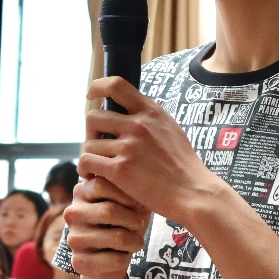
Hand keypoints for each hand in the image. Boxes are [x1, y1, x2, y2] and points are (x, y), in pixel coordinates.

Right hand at [64, 175, 149, 278]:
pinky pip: (115, 259)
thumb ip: (130, 188)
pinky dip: (127, 258)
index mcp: (81, 192)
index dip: (126, 194)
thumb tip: (140, 180)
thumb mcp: (127, 202)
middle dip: (134, 220)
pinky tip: (123, 256)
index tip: (137, 204)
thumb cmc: (122, 222)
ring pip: (118, 237)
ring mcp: (74, 239)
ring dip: (135, 240)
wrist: (108, 260)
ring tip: (136, 241)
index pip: (101, 184)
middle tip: (139, 225)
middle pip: (109, 211)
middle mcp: (72, 214)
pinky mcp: (79, 262)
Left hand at [79, 76, 225, 226]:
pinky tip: (92, 176)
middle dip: (91, 132)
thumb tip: (132, 107)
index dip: (98, 87)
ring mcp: (128, 147)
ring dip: (92, 155)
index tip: (92, 95)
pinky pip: (87, 161)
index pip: (116, 85)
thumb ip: (150, 118)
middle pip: (94, 117)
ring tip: (99, 167)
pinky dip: (85, 170)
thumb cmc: (183, 165)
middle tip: (97, 145)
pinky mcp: (120, 169)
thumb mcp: (171, 129)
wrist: (192, 193)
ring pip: (90, 144)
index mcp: (150, 112)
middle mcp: (138, 125)